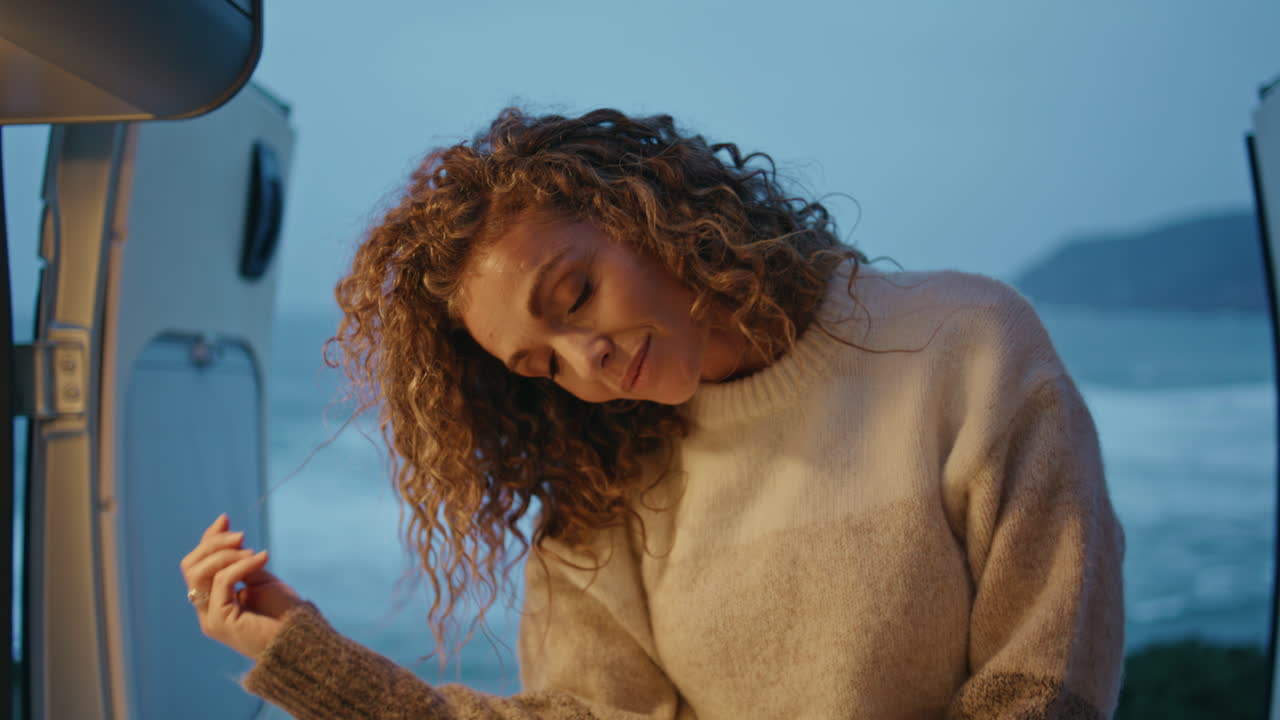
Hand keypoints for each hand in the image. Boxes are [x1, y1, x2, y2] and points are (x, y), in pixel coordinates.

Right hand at [179, 513, 303, 660]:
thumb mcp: (259, 576)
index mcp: (213, 599)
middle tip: (241, 537)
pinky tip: (262, 558)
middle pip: (190, 567)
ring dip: (226, 554)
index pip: (196, 564)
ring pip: (198, 574)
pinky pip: (221, 582)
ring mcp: (210, 617)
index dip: (209, 540)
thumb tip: (227, 530)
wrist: (300, 638)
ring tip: (253, 552)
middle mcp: (206, 609)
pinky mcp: (220, 622)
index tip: (226, 519)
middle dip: (213, 544)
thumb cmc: (284, 611)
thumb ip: (240, 559)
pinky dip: (241, 565)